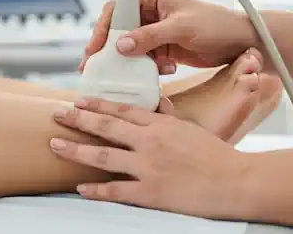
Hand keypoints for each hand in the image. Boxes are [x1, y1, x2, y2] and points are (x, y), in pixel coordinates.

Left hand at [50, 97, 254, 219]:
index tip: (78, 100)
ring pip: (103, 156)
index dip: (97, 103)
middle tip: (56, 114)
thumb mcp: (192, 128)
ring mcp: (148, 167)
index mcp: (161, 124)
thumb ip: (170, 117)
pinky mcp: (151, 192)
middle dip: (77, 119)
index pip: (121, 109)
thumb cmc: (218, 156)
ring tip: (55, 145)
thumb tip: (159, 105)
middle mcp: (150, 141)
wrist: (237, 181)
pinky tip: (81, 187)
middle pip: (106, 126)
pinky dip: (96, 190)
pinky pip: (116, 190)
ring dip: (76, 150)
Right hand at [80, 0, 256, 74]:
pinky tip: (158, 73)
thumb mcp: (181, 29)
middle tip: (95, 67)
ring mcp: (154, 32)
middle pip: (118, 30)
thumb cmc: (216, 25)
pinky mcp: (161, 49)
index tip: (96, 49)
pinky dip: (144, 68)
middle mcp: (149, 12)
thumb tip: (121, 45)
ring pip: (128, 47)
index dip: (103, 28)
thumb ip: (150, 36)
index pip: (117, 9)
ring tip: (118, 77)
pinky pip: (142, 59)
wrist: (240, 43)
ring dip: (125, 62)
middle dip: (109, 49)